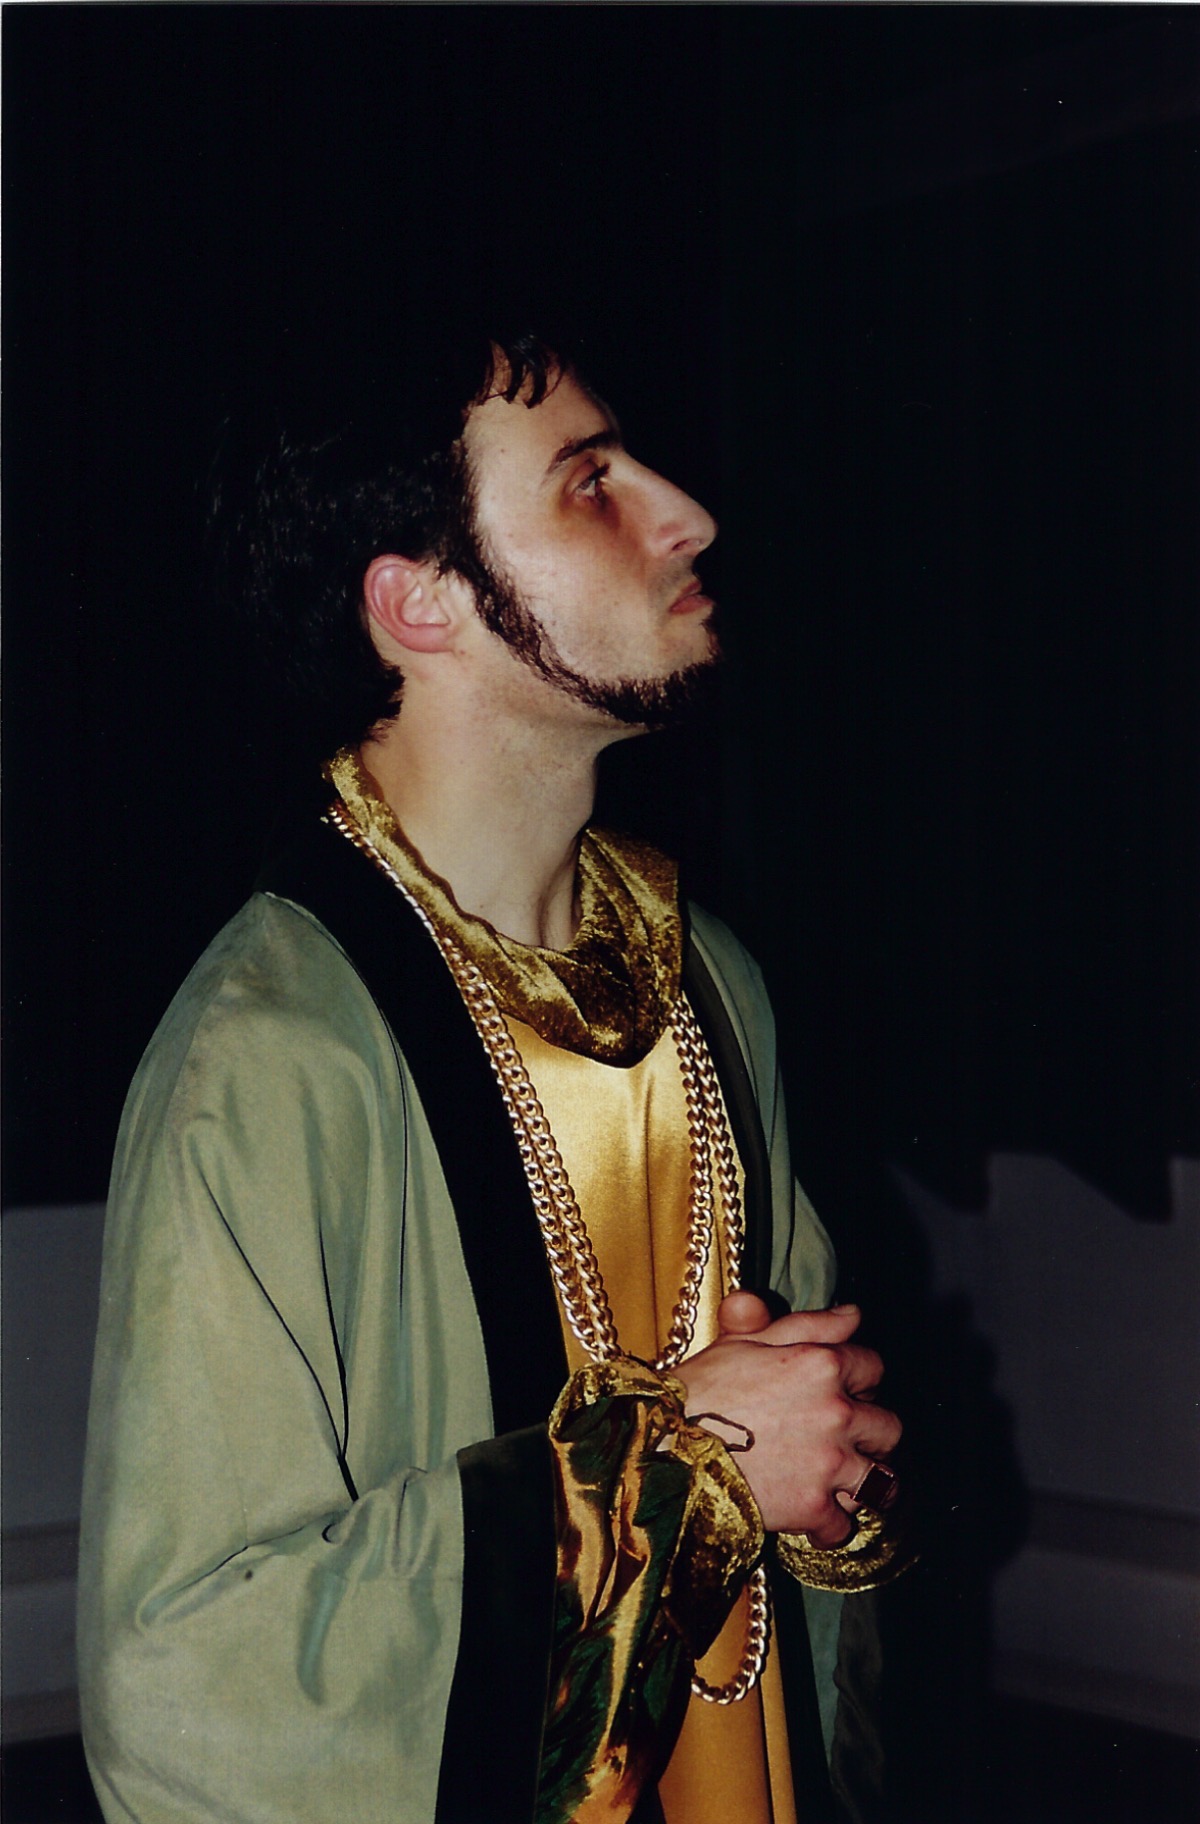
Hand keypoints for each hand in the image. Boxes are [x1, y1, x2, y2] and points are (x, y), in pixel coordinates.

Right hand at [675, 1295, 900, 1542]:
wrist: (666, 1447)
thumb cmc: (700, 1391)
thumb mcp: (744, 1342)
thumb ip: (805, 1323)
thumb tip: (853, 1313)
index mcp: (822, 1365)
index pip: (873, 1367)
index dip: (859, 1379)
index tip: (842, 1391)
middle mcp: (837, 1412)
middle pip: (889, 1427)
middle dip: (871, 1434)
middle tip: (843, 1440)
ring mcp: (829, 1463)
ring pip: (882, 1481)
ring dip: (862, 1482)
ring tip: (838, 1482)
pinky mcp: (813, 1507)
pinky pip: (843, 1525)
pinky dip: (828, 1525)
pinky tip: (810, 1516)